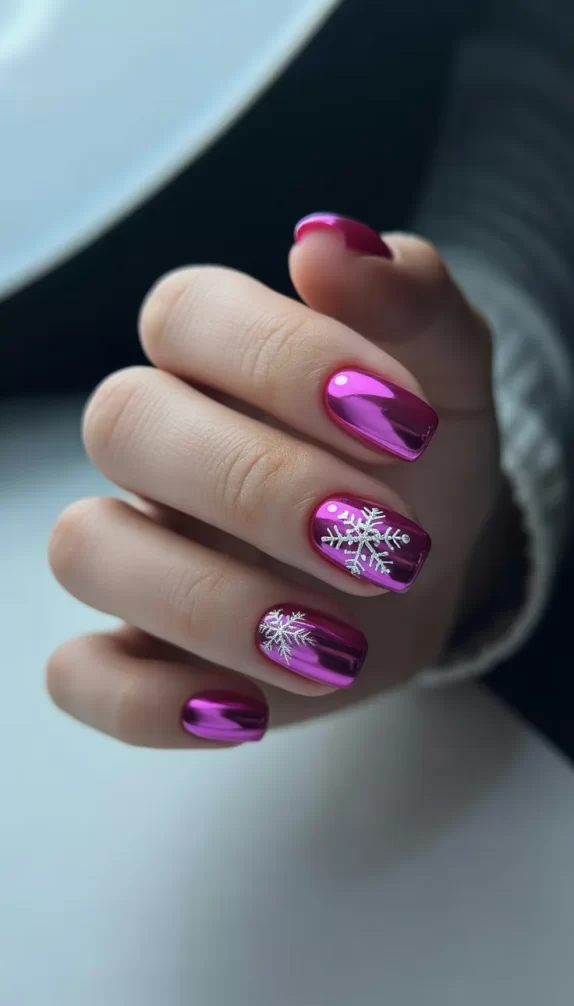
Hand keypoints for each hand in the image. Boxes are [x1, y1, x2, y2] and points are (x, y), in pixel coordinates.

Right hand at [47, 214, 498, 745]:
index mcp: (220, 354)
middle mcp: (162, 445)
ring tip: (335, 646)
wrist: (425, 570)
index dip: (284, 360)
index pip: (187, 313)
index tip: (405, 428)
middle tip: (386, 543)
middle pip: (121, 425)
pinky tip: (249, 708)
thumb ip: (412, 303)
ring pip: (86, 548)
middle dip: (257, 487)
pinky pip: (81, 676)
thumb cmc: (423, 460)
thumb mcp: (451, 376)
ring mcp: (141, 549)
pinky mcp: (143, 651)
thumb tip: (327, 243)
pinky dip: (145, 703)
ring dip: (210, 602)